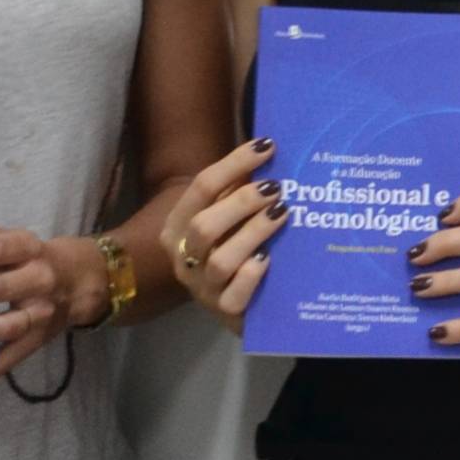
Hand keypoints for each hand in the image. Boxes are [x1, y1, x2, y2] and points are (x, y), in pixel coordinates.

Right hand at [170, 135, 284, 328]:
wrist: (237, 301)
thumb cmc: (233, 246)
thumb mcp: (229, 215)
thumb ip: (238, 187)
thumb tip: (266, 147)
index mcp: (177, 226)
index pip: (201, 188)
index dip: (234, 164)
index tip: (268, 147)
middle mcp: (183, 258)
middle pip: (204, 225)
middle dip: (242, 202)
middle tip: (276, 188)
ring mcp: (202, 288)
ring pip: (221, 260)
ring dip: (253, 233)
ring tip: (282, 215)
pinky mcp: (225, 312)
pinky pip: (234, 296)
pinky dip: (251, 275)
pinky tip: (268, 258)